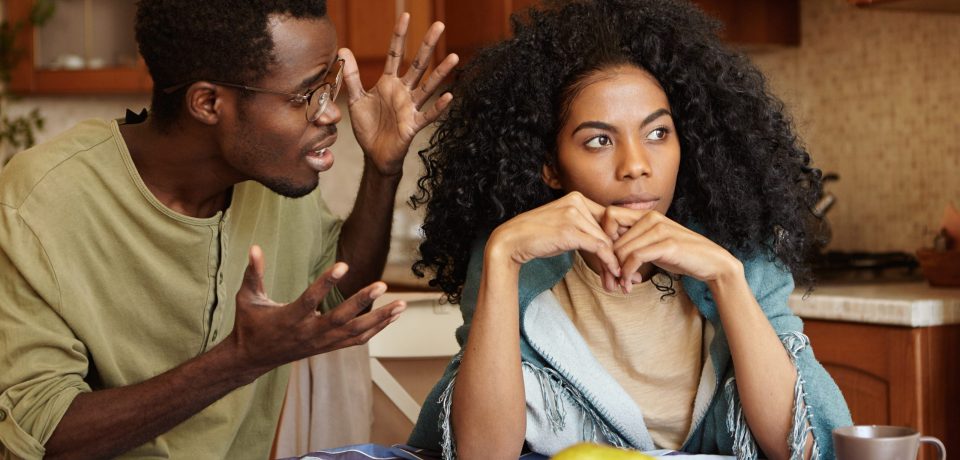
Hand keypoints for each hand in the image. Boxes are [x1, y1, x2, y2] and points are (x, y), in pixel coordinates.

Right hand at [229, 246, 405, 374]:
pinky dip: (376, 328)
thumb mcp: (247, 298)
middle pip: (340, 318)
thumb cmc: (250, 324)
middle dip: (363, 301)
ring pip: (355, 332)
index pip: (310, 299)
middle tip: (383, 284)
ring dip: (380, 318)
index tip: (344, 265)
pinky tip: (392, 316)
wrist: (253, 358)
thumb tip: (254, 247)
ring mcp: (321, 342)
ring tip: (402, 304)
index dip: (326, 283)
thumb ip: (253, 273)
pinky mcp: (329, 347)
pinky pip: (357, 340)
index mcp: (289, 318)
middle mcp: (308, 332)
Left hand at [340, 13, 458, 175]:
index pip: (395, 54)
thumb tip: (343, 49)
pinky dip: (438, 107)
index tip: (405, 16)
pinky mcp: (413, 125)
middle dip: (427, 44)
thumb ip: (351, 76)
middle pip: (417, 64)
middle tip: (439, 25)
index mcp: (389, 83)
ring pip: (428, 86)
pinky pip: (428, 114)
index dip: (399, 35)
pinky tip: (448, 96)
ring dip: (440, 72)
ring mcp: (410, 107)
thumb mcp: (355, 99)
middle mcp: (403, 91)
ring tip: (454, 56)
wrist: (374, 154)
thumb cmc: (368, 127)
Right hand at [487, 192, 620, 276]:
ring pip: (605, 241)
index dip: (618, 240)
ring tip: (616, 280)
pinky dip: (608, 262)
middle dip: (617, 254)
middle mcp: (577, 202)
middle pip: (608, 231)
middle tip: (622, 275)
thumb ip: (584, 227)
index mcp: (577, 197)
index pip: (607, 218)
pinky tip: (612, 274)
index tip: (622, 258)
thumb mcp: (564, 225)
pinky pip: (598, 247)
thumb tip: (608, 242)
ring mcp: (573, 215)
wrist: (512, 240)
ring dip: (613, 264)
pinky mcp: (570, 231)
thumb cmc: (537, 236)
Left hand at [599, 207, 740, 290]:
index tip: (609, 257)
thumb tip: (607, 250)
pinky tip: (630, 285)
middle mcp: (651, 217)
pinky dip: (628, 274)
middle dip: (608, 261)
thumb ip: (633, 242)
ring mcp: (659, 229)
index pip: (609, 215)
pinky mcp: (667, 244)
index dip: (603, 236)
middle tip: (613, 279)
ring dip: (618, 272)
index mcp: (646, 214)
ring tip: (623, 284)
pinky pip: (635, 258)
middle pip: (612, 236)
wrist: (712, 262)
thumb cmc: (680, 254)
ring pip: (621, 249)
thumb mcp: (652, 244)